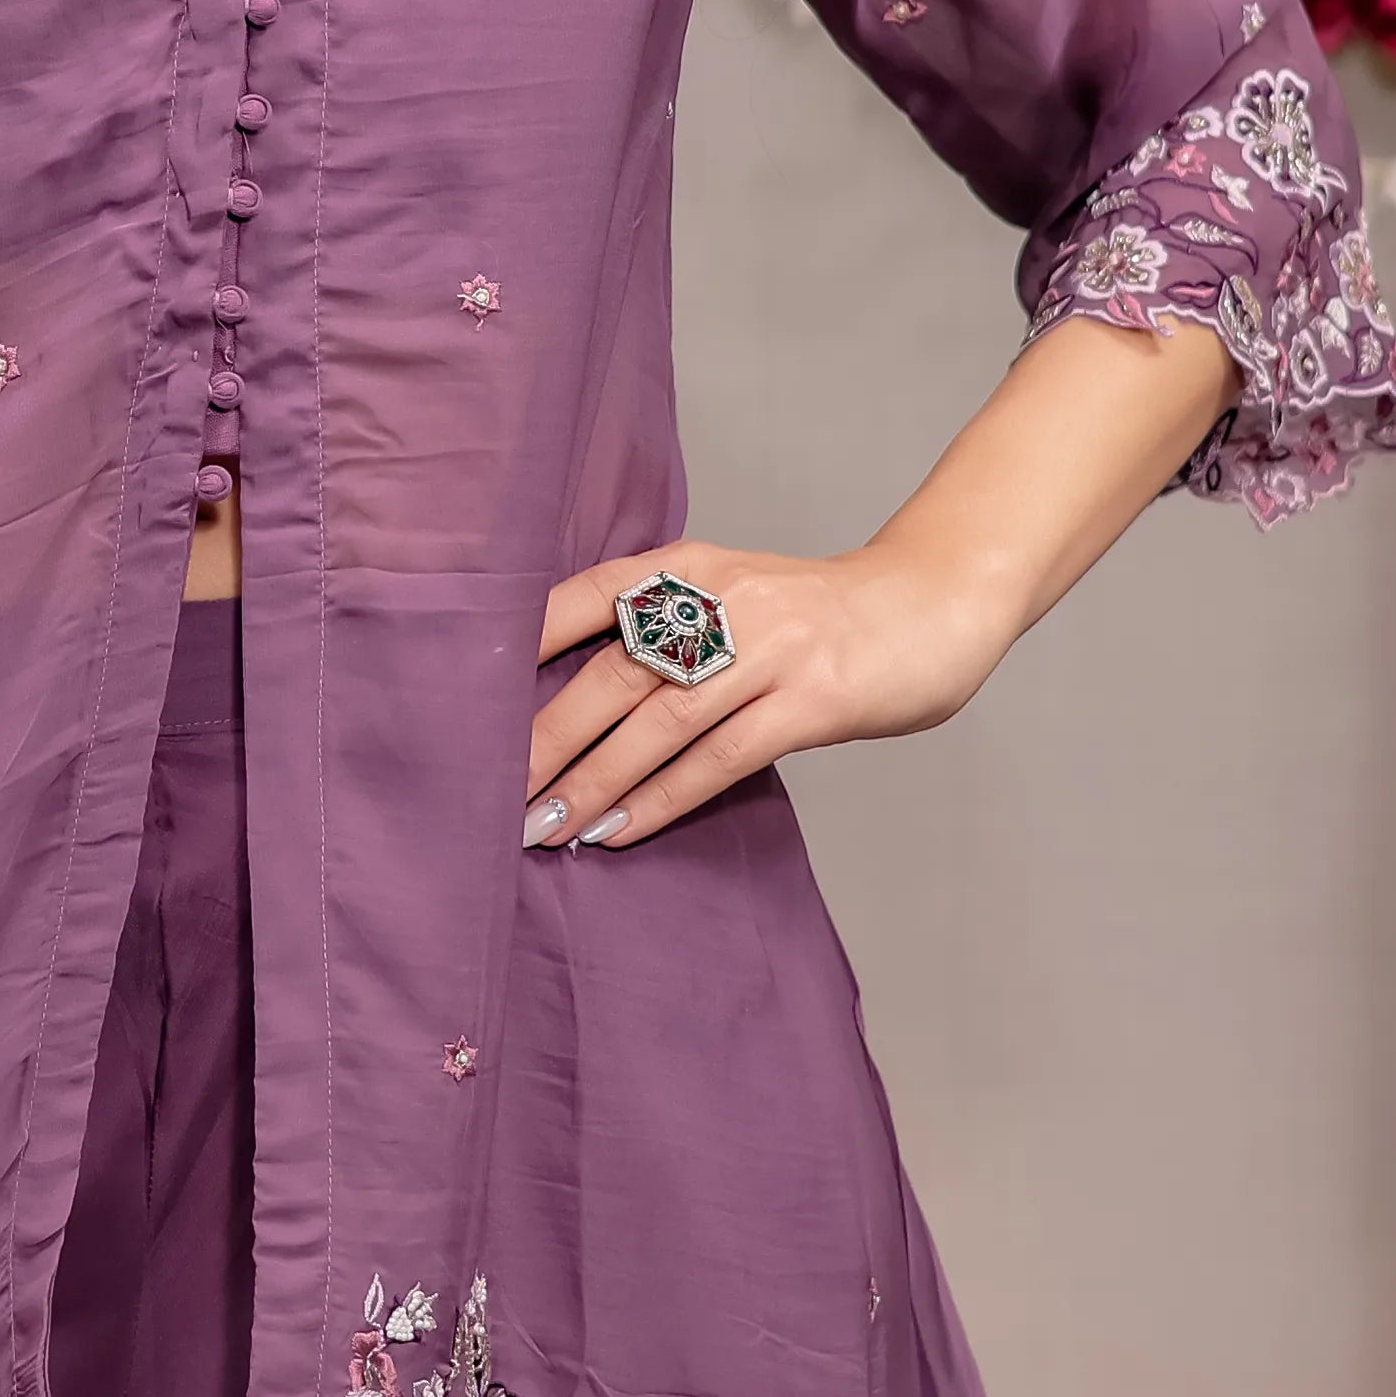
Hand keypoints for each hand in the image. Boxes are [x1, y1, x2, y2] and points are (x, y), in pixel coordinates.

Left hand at [521, 534, 1018, 850]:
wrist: (932, 604)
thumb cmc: (817, 613)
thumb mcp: (734, 592)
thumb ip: (666, 625)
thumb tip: (572, 696)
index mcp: (689, 565)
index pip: (585, 596)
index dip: (522, 645)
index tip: (462, 693)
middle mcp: (720, 600)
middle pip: (612, 673)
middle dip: (544, 738)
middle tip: (488, 791)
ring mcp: (767, 651)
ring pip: (659, 724)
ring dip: (594, 782)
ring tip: (543, 827)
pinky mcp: (809, 701)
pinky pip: (720, 760)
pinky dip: (663, 799)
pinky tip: (621, 831)